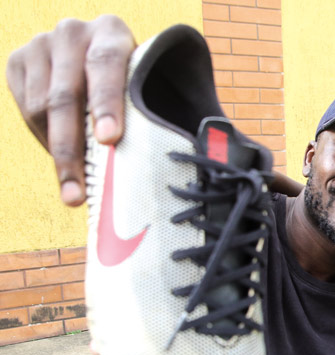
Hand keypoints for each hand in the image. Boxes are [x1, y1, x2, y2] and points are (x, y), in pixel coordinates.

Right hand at [6, 15, 135, 206]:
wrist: (101, 59)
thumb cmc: (135, 83)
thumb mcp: (146, 87)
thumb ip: (148, 111)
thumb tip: (167, 159)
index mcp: (111, 32)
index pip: (106, 65)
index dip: (107, 103)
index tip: (109, 139)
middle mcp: (72, 32)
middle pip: (66, 96)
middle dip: (72, 149)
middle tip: (77, 192)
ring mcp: (41, 44)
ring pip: (41, 109)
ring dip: (58, 155)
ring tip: (74, 191)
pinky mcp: (19, 61)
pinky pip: (25, 110)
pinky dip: (44, 140)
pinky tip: (65, 161)